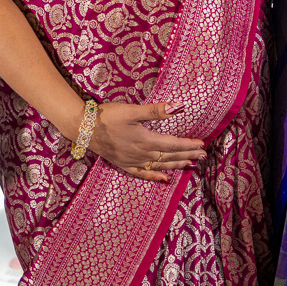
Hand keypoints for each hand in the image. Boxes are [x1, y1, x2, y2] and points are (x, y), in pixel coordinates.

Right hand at [87, 99, 206, 183]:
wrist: (83, 129)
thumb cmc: (107, 117)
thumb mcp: (132, 111)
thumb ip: (156, 111)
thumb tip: (179, 107)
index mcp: (146, 140)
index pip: (174, 144)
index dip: (189, 145)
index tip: (202, 145)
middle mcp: (142, 154)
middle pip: (170, 156)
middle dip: (188, 156)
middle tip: (203, 156)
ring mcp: (133, 161)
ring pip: (160, 165)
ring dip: (176, 165)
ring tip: (190, 164)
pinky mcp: (124, 164)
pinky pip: (143, 173)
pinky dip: (155, 176)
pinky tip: (164, 178)